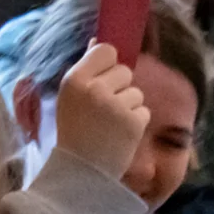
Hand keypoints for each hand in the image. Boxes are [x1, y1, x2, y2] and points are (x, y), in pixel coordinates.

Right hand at [53, 42, 149, 181]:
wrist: (82, 171)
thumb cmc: (74, 132)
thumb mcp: (69, 97)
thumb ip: (85, 69)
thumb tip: (99, 42)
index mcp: (75, 79)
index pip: (106, 50)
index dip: (109, 63)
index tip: (104, 77)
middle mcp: (96, 89)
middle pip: (125, 70)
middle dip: (120, 86)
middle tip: (106, 108)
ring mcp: (116, 106)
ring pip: (136, 92)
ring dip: (128, 105)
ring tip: (112, 124)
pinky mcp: (134, 122)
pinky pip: (144, 110)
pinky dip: (136, 121)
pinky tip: (121, 134)